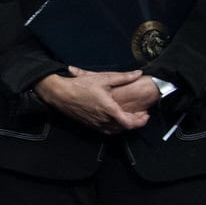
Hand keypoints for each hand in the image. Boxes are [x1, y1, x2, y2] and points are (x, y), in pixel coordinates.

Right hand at [34, 66, 155, 133]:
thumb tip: (139, 73)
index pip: (129, 123)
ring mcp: (95, 124)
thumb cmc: (81, 85)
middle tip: (142, 115)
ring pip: (115, 131)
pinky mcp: (89, 125)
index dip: (140, 121)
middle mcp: (103, 119)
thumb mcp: (103, 78)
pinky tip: (116, 120)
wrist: (60, 93)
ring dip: (125, 126)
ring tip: (131, 118)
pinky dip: (114, 128)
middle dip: (136, 123)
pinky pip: (106, 131)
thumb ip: (123, 77)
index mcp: (109, 109)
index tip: (145, 114)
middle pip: (124, 128)